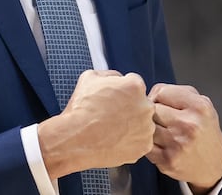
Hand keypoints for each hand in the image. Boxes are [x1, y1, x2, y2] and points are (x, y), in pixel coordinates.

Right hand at [38, 70, 154, 177]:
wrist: (75, 139)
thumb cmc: (81, 109)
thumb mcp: (89, 78)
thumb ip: (110, 75)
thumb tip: (117, 78)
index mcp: (135, 86)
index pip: (135, 84)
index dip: (122, 90)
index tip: (113, 98)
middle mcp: (145, 106)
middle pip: (141, 103)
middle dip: (130, 107)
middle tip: (111, 115)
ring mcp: (146, 128)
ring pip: (143, 124)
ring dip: (132, 125)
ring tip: (111, 129)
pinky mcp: (144, 147)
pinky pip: (141, 142)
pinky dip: (131, 142)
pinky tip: (115, 140)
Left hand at [146, 84, 221, 192]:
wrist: (213, 164)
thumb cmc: (204, 131)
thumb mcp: (202, 104)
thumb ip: (178, 92)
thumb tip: (150, 94)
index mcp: (199, 107)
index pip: (160, 91)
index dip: (157, 96)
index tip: (162, 104)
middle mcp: (190, 125)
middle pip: (152, 109)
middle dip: (154, 112)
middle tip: (163, 119)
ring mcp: (178, 144)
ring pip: (146, 127)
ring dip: (150, 128)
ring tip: (162, 131)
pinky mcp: (167, 161)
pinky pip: (145, 144)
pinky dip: (149, 143)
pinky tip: (160, 144)